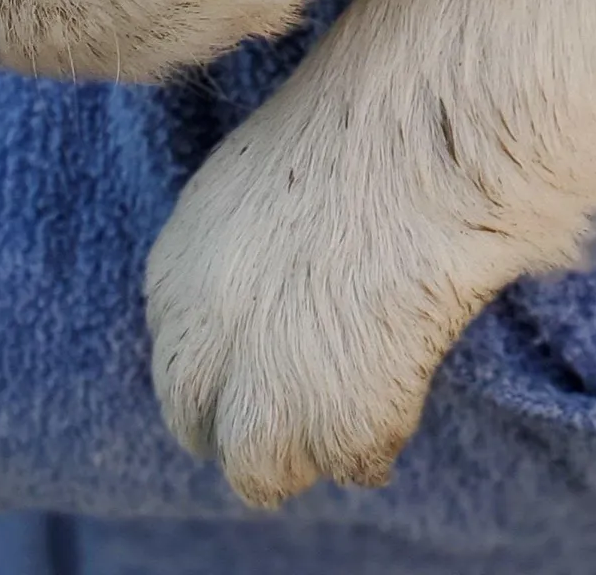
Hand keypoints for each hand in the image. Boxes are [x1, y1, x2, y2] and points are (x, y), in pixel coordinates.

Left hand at [146, 66, 516, 506]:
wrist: (421, 137)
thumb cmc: (357, 123)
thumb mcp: (256, 177)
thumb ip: (241, 250)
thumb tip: (267, 288)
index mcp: (174, 275)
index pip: (177, 359)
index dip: (226, 361)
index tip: (269, 349)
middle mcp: (199, 345)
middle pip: (198, 426)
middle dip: (247, 421)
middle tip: (311, 391)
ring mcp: (264, 397)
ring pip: (261, 473)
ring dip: (307, 443)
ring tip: (360, 393)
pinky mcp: (338, 428)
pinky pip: (357, 463)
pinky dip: (382, 435)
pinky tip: (408, 378)